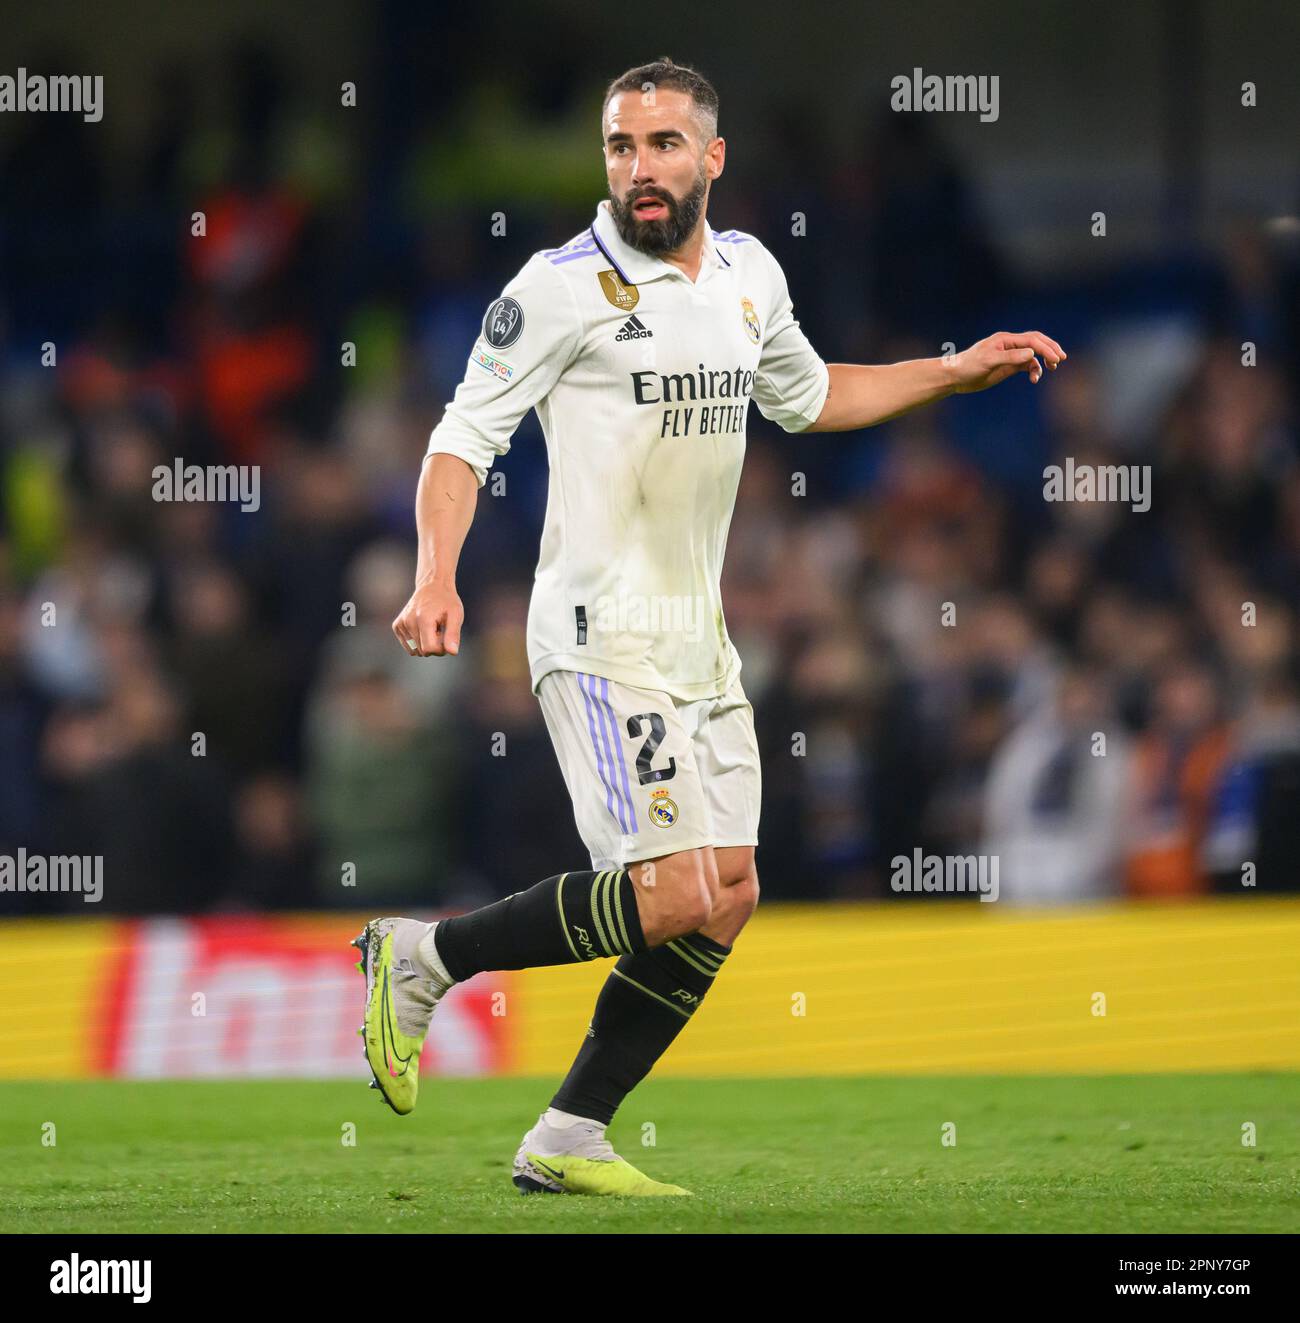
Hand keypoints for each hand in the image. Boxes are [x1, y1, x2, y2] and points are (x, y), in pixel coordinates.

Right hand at [391, 578, 463, 656]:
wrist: (432, 586)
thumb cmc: (446, 601)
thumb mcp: (456, 615)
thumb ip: (453, 634)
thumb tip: (452, 652)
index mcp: (423, 619)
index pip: (429, 649)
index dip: (441, 648)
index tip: (447, 636)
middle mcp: (408, 621)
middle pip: (423, 651)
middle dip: (434, 646)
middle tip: (440, 630)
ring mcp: (401, 624)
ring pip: (415, 651)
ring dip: (426, 644)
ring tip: (431, 628)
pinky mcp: (397, 626)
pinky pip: (409, 646)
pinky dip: (418, 641)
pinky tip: (423, 628)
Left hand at [949, 330, 1065, 392]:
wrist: (955, 377)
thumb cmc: (968, 366)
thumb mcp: (989, 361)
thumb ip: (1010, 357)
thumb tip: (1031, 354)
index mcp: (1005, 340)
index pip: (1032, 340)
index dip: (1046, 348)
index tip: (1056, 359)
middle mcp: (1010, 345)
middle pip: (1036, 342)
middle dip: (1050, 349)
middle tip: (1061, 359)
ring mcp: (1009, 355)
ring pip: (1033, 355)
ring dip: (1043, 361)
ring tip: (1050, 369)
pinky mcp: (1008, 366)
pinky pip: (1026, 365)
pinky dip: (1033, 370)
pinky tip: (1034, 379)